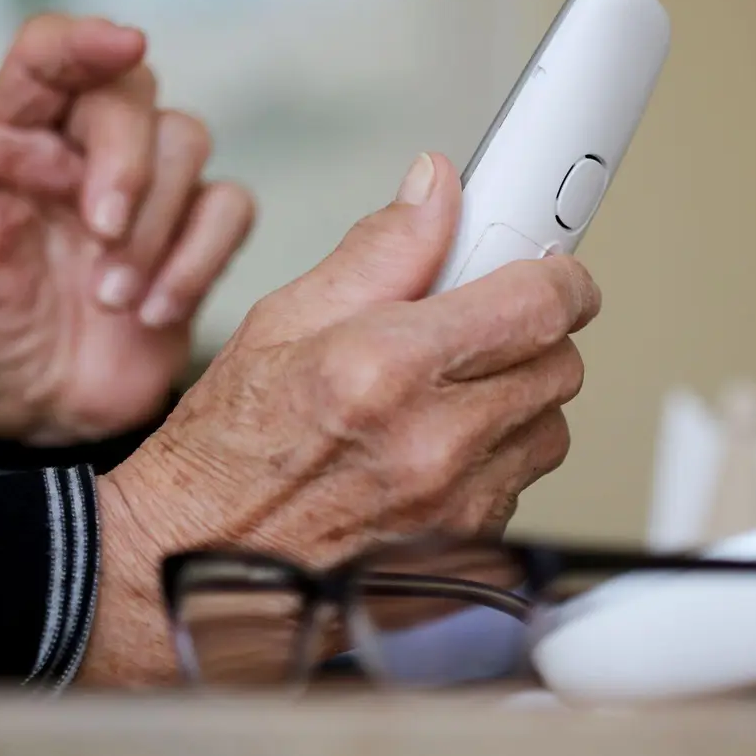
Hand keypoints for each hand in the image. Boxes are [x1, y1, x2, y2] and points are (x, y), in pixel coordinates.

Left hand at [0, 15, 254, 444]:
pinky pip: (228, 208)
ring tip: (111, 299)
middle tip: (101, 232)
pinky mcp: (193, 235)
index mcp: (10, 136)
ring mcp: (146, 189)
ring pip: (187, 141)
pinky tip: (153, 312)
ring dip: (155, 226)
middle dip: (126, 160)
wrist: (37, 417)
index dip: (85, 39)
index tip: (124, 42)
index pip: (48, 55)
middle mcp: (81, 147)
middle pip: (132, 92)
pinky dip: (198, 259)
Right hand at [80, 151, 599, 684]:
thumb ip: (378, 250)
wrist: (194, 564)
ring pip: (548, 430)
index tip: (550, 272)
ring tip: (445, 396)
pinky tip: (431, 455)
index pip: (539, 305)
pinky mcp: (464, 555)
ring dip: (516, 403)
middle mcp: (434, 443)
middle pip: (560, 366)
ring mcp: (455, 509)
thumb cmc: (225, 451)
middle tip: (478, 330)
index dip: (558, 279)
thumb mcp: (280, 321)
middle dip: (530, 337)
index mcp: (387, 368)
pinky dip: (493, 464)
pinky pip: (518, 488)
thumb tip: (436, 191)